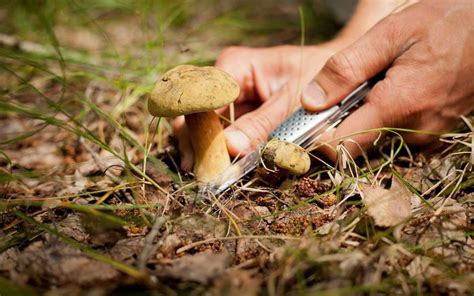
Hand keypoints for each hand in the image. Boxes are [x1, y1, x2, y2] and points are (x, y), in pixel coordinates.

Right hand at [174, 44, 340, 169]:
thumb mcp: (292, 103)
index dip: (199, 129)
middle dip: (201, 146)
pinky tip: (229, 173)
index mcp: (235, 66)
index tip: (205, 159)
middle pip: (198, 118)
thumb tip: (230, 148)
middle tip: (206, 176)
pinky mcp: (240, 122)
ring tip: (215, 178)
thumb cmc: (319, 79)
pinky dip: (227, 158)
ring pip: (207, 133)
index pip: (203, 98)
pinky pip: (225, 142)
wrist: (340, 79)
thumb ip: (263, 125)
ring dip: (211, 156)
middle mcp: (225, 84)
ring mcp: (230, 105)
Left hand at [301, 0, 473, 160]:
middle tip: (342, 91)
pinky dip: (380, 116)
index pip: (341, 147)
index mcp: (399, 106)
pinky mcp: (432, 132)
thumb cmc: (448, 24)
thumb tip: (309, 102)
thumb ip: (346, 69)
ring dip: (360, 117)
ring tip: (374, 83)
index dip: (315, 140)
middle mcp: (413, 130)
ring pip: (372, 139)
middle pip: (353, 145)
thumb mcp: (390, 35)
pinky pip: (392, 133)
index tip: (302, 125)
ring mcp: (425, 135)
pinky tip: (389, 90)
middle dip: (337, 123)